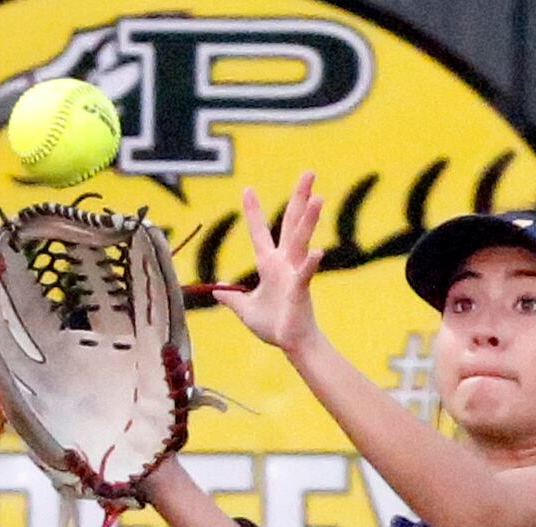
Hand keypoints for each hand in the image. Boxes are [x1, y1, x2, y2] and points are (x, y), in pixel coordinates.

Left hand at [216, 171, 323, 355]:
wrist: (292, 344)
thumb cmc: (274, 327)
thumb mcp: (246, 310)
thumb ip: (232, 298)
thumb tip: (217, 291)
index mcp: (269, 264)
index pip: (260, 232)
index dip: (254, 211)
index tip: (247, 189)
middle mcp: (284, 262)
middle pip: (291, 223)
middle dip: (299, 197)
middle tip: (309, 173)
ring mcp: (294, 272)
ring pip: (301, 240)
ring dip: (309, 219)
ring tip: (318, 197)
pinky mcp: (301, 289)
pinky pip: (305, 273)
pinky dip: (310, 264)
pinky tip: (318, 252)